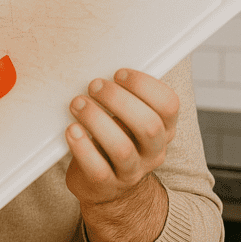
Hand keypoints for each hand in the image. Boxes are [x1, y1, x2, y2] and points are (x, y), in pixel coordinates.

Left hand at [65, 68, 178, 241]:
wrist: (107, 187)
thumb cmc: (115, 138)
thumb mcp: (128, 118)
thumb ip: (126, 96)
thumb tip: (105, 55)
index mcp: (164, 128)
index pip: (168, 105)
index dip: (144, 85)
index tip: (118, 73)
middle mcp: (153, 151)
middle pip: (147, 125)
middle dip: (118, 100)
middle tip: (94, 85)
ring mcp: (131, 171)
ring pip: (122, 147)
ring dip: (96, 120)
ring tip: (77, 103)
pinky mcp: (106, 185)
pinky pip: (97, 168)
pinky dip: (82, 147)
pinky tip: (71, 130)